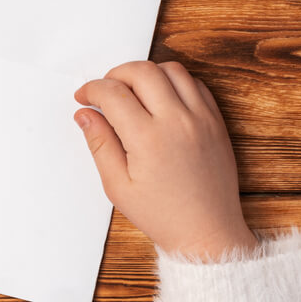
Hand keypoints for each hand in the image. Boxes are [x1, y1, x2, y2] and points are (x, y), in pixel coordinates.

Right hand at [74, 61, 256, 258]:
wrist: (207, 232)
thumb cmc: (163, 215)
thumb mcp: (118, 186)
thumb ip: (99, 144)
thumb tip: (85, 114)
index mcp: (148, 139)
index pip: (112, 93)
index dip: (91, 90)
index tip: (84, 98)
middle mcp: (177, 121)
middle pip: (141, 71)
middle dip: (116, 74)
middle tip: (106, 91)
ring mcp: (200, 118)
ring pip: (171, 69)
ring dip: (147, 73)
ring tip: (134, 92)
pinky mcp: (216, 121)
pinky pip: (195, 83)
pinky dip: (174, 82)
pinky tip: (162, 99)